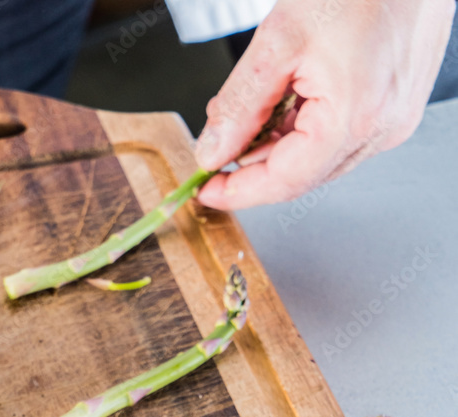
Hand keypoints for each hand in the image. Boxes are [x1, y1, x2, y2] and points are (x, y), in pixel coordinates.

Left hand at [195, 0, 454, 209]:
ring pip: (317, 158)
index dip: (239, 191)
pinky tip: (291, 96)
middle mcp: (380, 130)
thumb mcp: (280, 40)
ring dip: (279, 143)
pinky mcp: (396, 109)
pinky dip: (306, 127)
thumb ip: (241, 105)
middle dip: (254, 163)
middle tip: (218, 143)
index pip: (283, 182)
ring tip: (259, 102)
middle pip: (300, 174)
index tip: (207, 190)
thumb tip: (214, 150)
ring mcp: (392, 121)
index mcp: (354, 120)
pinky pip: (340, 137)